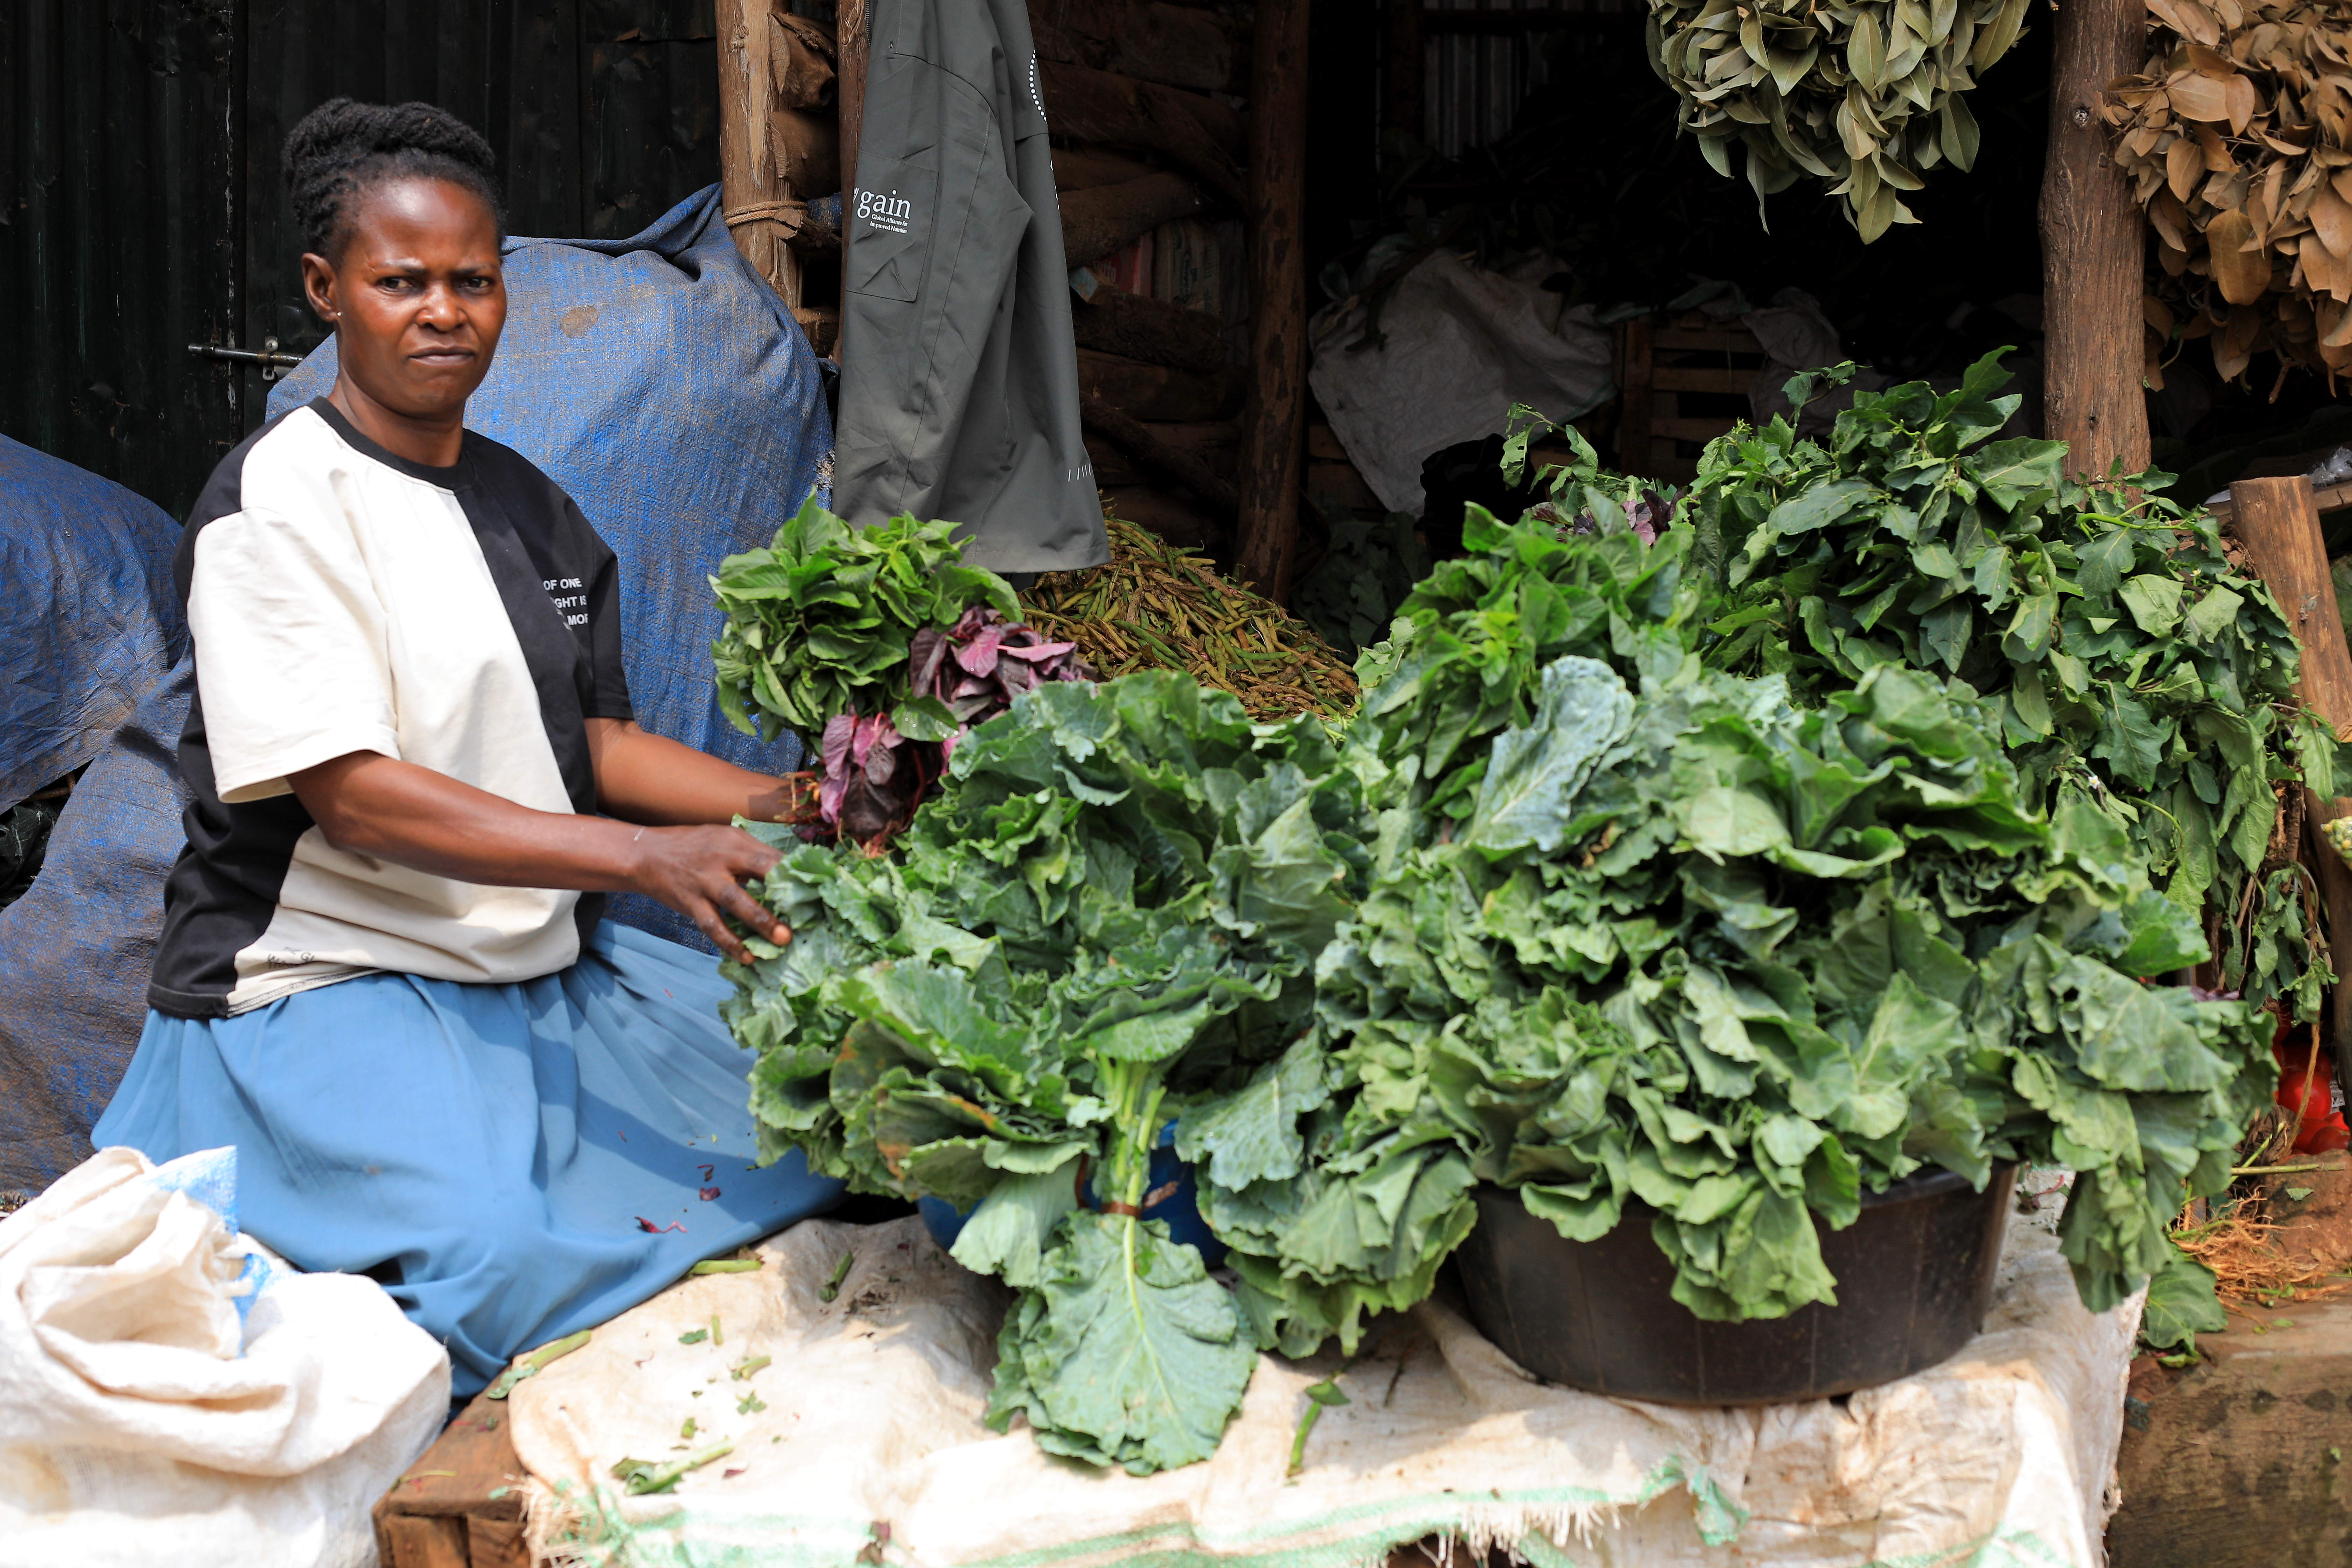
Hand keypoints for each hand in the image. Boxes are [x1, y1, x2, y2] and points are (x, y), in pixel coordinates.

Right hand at [625, 824, 791, 963]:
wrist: (645, 854)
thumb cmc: (694, 846)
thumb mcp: (724, 837)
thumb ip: (753, 853)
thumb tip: (789, 871)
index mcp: (735, 841)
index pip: (771, 856)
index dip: (795, 874)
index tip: (817, 891)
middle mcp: (721, 859)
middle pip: (757, 875)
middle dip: (782, 896)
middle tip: (801, 920)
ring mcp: (705, 882)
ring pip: (735, 904)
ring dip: (758, 925)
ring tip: (779, 944)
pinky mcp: (691, 903)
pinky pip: (712, 926)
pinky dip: (729, 943)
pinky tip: (746, 956)